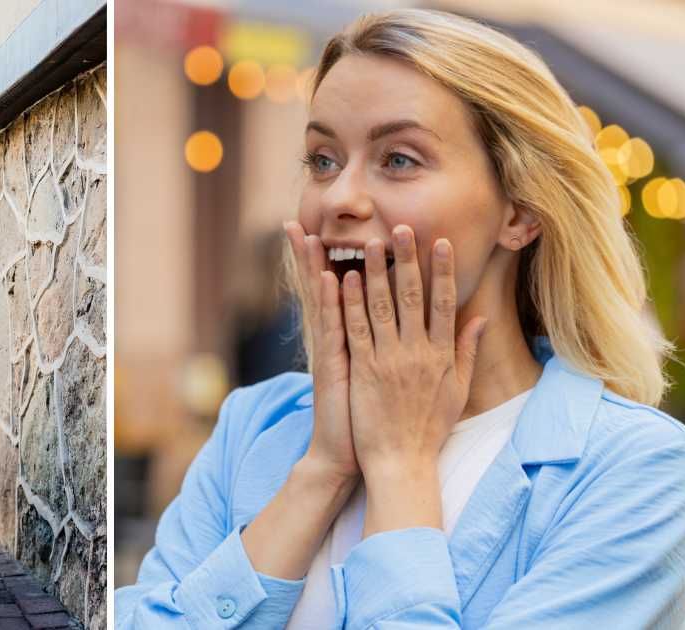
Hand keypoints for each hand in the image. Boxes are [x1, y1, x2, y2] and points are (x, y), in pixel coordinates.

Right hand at [284, 220, 357, 481]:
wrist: (348, 456)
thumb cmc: (365, 421)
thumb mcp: (373, 378)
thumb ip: (378, 349)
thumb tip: (386, 328)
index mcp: (346, 341)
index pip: (336, 294)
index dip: (327, 263)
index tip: (324, 231)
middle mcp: (333, 341)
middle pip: (319, 290)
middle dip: (310, 256)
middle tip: (298, 222)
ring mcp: (331, 352)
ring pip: (322, 302)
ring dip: (316, 267)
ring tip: (309, 235)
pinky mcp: (334, 366)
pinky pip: (333, 328)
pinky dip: (329, 302)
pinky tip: (327, 277)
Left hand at [341, 225, 486, 480]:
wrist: (402, 462)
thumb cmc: (429, 428)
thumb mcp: (458, 390)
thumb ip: (467, 352)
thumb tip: (480, 319)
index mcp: (442, 355)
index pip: (446, 303)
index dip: (443, 271)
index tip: (441, 243)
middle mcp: (418, 352)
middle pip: (414, 297)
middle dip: (408, 259)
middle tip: (404, 227)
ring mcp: (390, 360)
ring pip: (382, 307)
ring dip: (376, 272)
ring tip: (372, 242)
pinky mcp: (364, 370)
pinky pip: (356, 329)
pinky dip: (351, 303)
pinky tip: (346, 279)